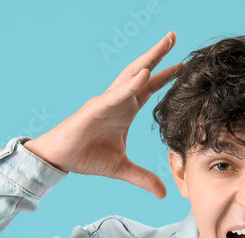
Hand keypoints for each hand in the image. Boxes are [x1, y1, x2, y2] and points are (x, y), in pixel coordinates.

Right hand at [24, 32, 183, 198]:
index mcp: (125, 111)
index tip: (184, 66)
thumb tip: (163, 193)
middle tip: (174, 37)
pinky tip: (146, 73)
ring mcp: (106, 102)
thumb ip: (143, 178)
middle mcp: (117, 101)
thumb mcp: (122, 169)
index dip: (166, 77)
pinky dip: (131, 84)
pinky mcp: (94, 108)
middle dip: (158, 55)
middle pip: (141, 73)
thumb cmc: (86, 157)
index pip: (149, 88)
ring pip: (130, 75)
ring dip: (148, 59)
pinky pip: (116, 94)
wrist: (60, 160)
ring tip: (165, 45)